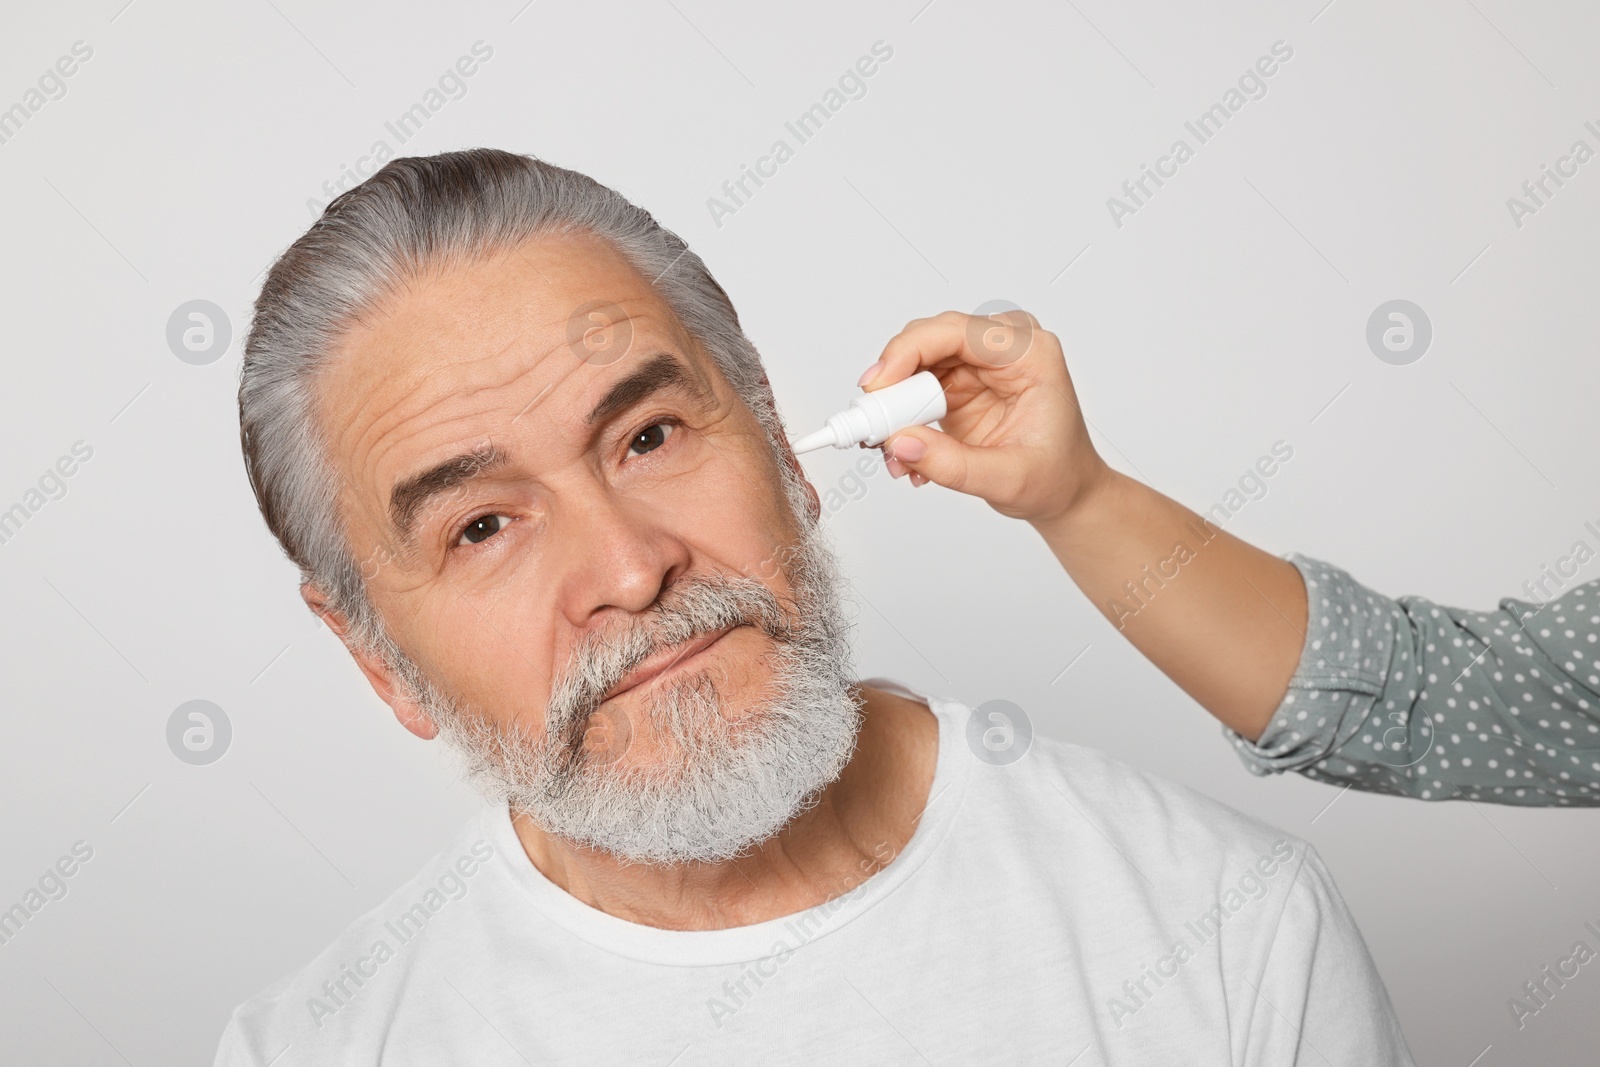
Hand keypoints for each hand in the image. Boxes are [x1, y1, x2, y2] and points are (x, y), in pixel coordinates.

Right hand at [861, 309, 1108, 525]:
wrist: (1064, 491)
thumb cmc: (1056, 476)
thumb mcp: (1009, 479)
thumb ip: (952, 464)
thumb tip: (900, 444)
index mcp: (1030, 354)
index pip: (958, 331)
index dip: (910, 351)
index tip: (878, 385)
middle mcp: (1001, 349)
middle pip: (927, 341)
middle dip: (892, 382)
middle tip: (873, 425)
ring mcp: (976, 364)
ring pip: (912, 364)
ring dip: (892, 406)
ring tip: (891, 451)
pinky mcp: (956, 384)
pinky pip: (911, 389)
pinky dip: (899, 420)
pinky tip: (906, 453)